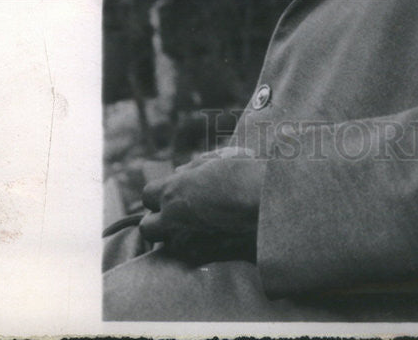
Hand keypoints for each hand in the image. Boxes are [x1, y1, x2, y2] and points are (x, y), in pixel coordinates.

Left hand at [139, 156, 263, 264]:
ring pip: (167, 244)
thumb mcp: (218, 160)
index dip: (160, 192)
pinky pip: (188, 254)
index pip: (147, 194)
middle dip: (159, 220)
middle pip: (147, 227)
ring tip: (197, 225)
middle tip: (179, 212)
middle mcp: (173, 219)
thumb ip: (194, 167)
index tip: (174, 191)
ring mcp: (186, 242)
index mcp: (174, 190)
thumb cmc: (246, 175)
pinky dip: (195, 247)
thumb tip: (180, 173)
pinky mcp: (202, 258)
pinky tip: (213, 235)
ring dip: (176, 235)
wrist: (270, 205)